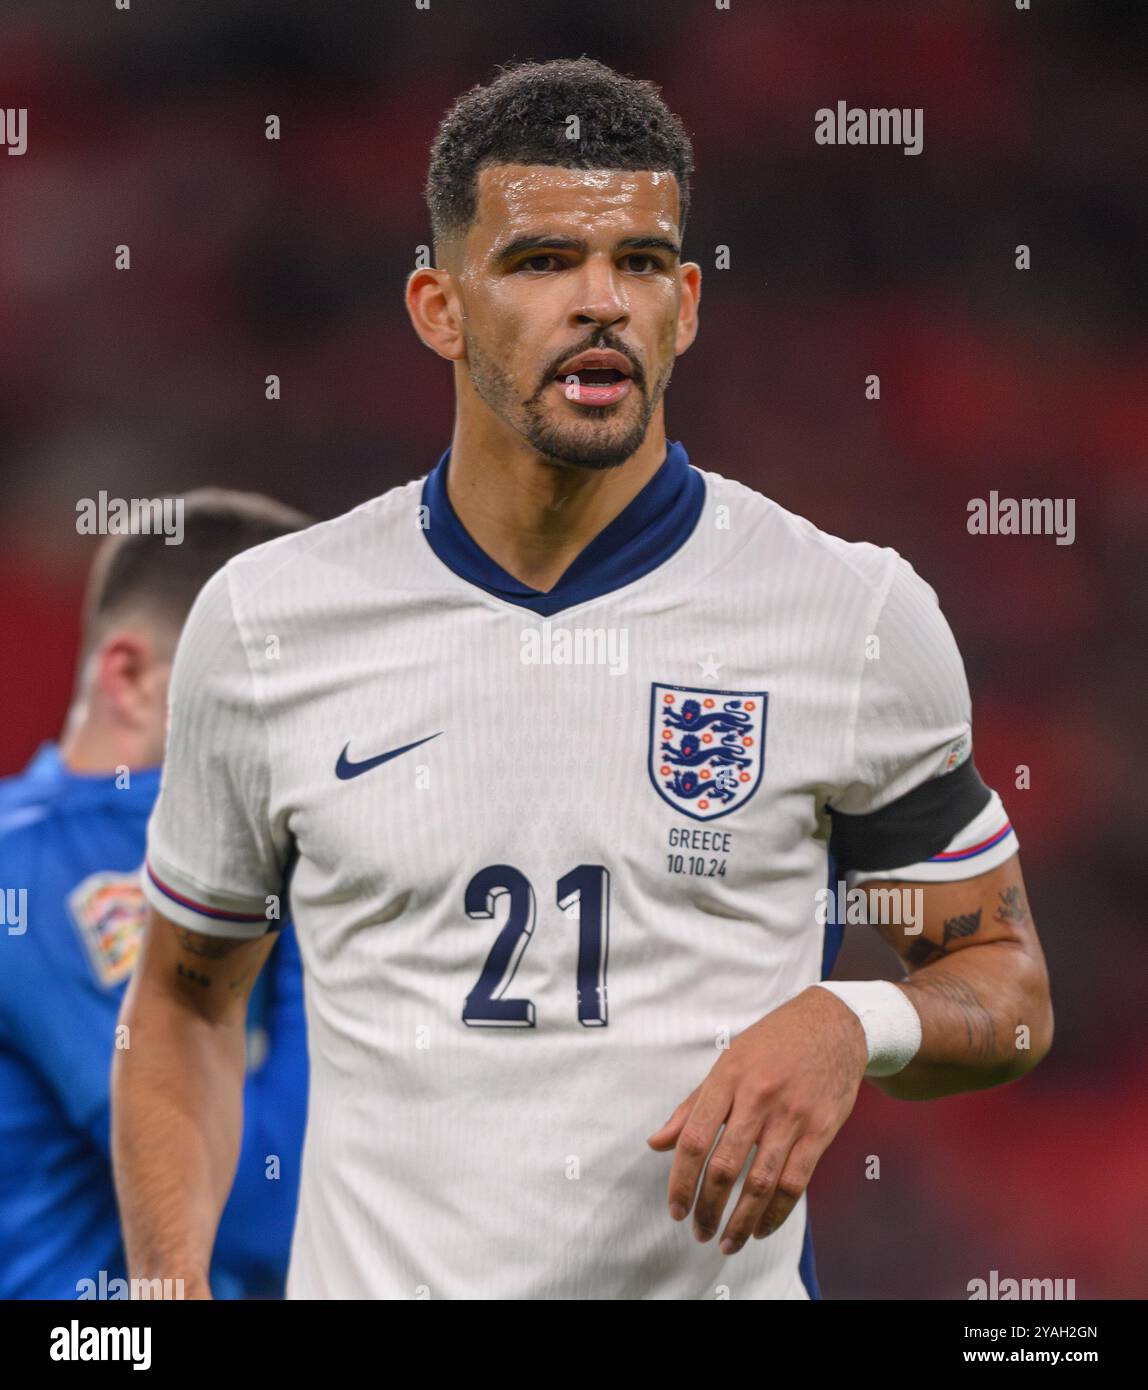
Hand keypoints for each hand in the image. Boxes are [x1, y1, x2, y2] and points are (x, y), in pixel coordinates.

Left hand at [646, 985, 868, 1254]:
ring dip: (741, 1220)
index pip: (695, 1139)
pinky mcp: (821, 1130)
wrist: (833, 1025)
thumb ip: (693, 1105)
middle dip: (708, 1207)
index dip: (681, 1180)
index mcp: (728, 1077)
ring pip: (761, 1181)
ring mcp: (792, 1115)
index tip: (676, 1209)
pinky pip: (795, 1181)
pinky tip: (762, 1228)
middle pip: (725, 1166)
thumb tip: (656, 1143)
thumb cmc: (773, 1042)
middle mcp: (758, 1097)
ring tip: (727, 1242)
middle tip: (699, 1232)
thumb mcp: (728, 1060)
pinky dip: (776, 1212)